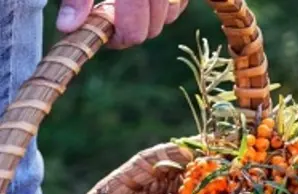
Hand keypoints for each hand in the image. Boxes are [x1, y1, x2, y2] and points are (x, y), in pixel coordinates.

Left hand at [56, 0, 188, 48]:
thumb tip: (68, 28)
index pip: (134, 30)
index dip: (120, 38)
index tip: (106, 33)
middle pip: (153, 27)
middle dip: (133, 28)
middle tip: (113, 16)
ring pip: (171, 14)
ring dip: (152, 16)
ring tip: (131, 2)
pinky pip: (181, 1)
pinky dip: (168, 3)